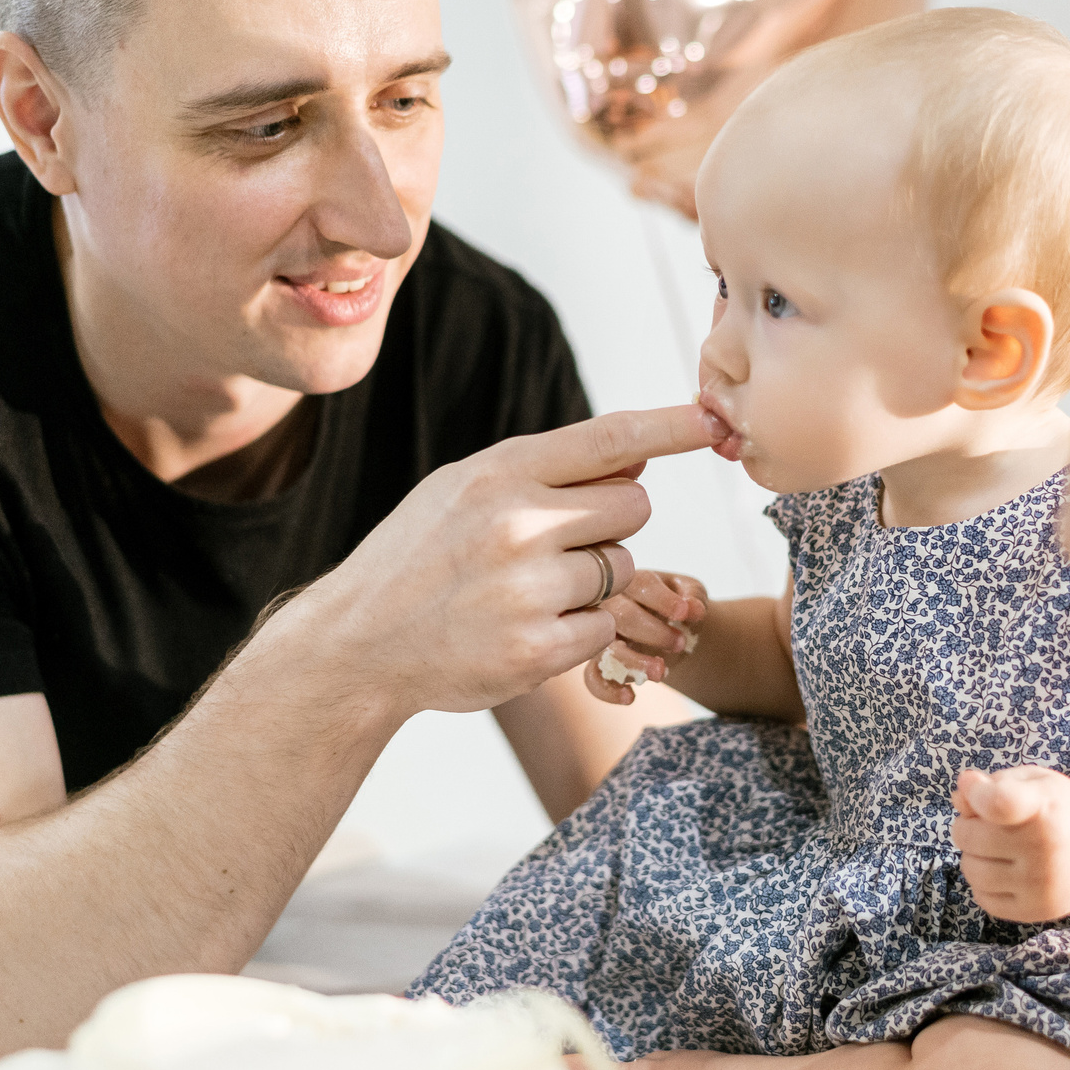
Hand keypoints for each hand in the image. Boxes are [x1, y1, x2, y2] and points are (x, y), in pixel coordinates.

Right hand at [298, 405, 730, 715]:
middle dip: (611, 525)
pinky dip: (578, 631)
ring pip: (621, 571)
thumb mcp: (462, 490)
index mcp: (498, 474)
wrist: (356, 643)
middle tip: (559, 543)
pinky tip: (524, 628)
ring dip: (591, 583)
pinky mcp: (538, 651)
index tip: (713, 418)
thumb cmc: (417, 558)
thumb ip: (544, 473)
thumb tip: (637, 464)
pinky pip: (603, 627)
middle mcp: (517, 526)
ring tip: (524, 591)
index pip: (607, 439)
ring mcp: (529, 592)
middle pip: (633, 510)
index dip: (669, 427)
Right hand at [584, 571, 707, 704]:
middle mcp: (608, 606)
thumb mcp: (692, 594)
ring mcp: (601, 636)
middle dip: (653, 632)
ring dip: (633, 662)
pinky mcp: (600, 664)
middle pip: (620, 615)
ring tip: (662, 671)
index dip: (662, 600)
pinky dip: (607, 691)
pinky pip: (592, 679)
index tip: (685, 613)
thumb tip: (693, 608)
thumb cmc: (678, 605)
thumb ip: (694, 597)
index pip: (640, 584)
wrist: (673, 628)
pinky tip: (630, 698)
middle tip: (681, 643)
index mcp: (631, 581)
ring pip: (604, 648)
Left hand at [952, 766, 1069, 923]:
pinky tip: (1004, 871)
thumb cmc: (1061, 809)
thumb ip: (994, 782)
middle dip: (967, 826)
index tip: (976, 787)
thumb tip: (960, 794)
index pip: (999, 802)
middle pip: (968, 836)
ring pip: (970, 870)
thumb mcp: (1035, 781)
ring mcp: (1040, 884)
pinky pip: (982, 898)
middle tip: (986, 824)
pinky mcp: (1036, 910)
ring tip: (994, 849)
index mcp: (1045, 807)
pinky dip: (983, 884)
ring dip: (973, 856)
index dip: (976, 794)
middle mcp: (1044, 849)